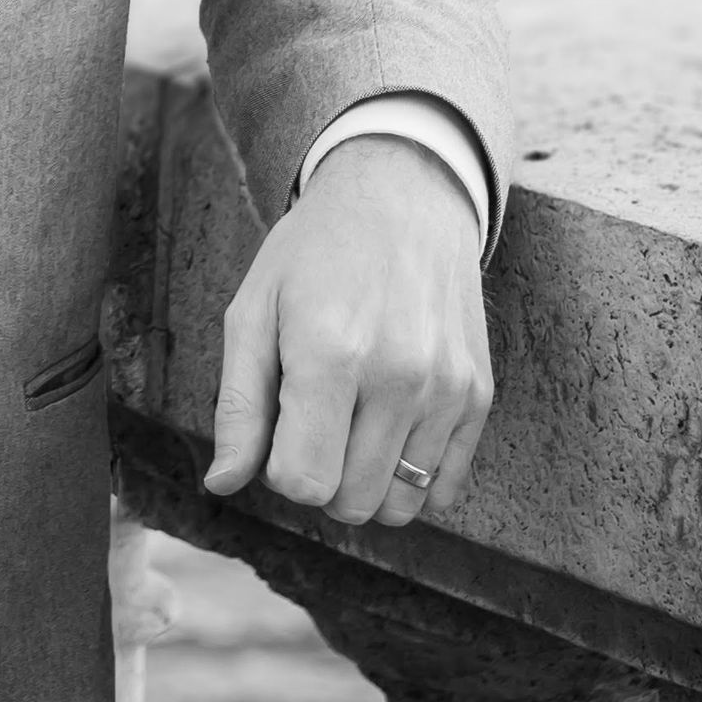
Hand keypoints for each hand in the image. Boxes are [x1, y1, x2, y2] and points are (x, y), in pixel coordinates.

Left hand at [204, 133, 492, 529]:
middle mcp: (397, 377)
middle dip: (321, 479)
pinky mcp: (478, 394)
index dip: (280, 468)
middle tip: (314, 422)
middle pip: (351, 501)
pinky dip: (412, 477)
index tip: (281, 427)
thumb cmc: (314, 253)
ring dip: (366, 483)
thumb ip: (239, 405)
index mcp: (329, 355)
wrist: (403, 196)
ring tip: (352, 425)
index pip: (303, 482)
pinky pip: (446, 488)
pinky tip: (390, 430)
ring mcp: (446, 388)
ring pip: (400, 505)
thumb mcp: (253, 310)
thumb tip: (223, 484)